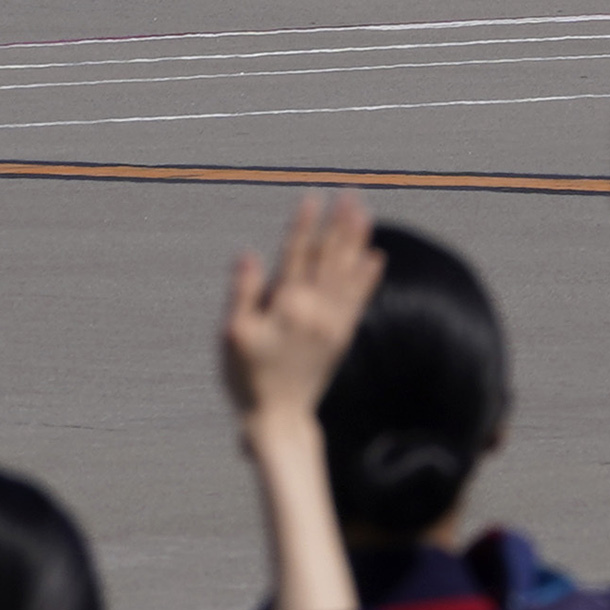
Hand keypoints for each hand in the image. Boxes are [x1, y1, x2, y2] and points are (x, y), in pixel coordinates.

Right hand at [223, 195, 385, 426]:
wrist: (279, 417)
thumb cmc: (247, 377)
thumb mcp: (233, 335)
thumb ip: (243, 293)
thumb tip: (247, 254)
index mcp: (285, 305)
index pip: (296, 255)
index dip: (304, 225)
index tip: (312, 197)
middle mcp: (315, 309)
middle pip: (328, 257)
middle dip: (338, 223)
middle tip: (350, 192)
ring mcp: (332, 322)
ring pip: (347, 272)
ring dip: (356, 240)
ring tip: (364, 212)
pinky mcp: (342, 335)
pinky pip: (359, 299)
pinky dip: (368, 276)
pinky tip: (375, 256)